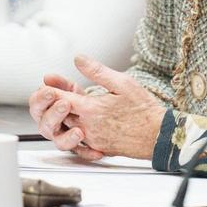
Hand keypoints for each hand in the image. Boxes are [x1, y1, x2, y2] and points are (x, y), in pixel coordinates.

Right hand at [29, 74, 97, 159]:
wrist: (101, 114)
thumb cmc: (82, 100)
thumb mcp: (73, 88)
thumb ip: (61, 83)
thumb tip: (48, 77)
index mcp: (48, 109)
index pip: (36, 105)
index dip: (41, 99)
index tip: (50, 92)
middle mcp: (54, 125)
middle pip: (44, 125)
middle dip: (53, 115)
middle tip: (64, 104)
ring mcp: (65, 137)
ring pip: (59, 142)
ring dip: (67, 137)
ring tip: (79, 132)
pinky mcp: (79, 148)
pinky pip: (81, 153)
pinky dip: (88, 152)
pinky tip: (97, 150)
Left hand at [34, 55, 166, 160]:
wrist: (158, 136)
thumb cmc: (144, 110)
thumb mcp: (122, 83)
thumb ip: (97, 71)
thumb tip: (79, 59)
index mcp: (91, 109)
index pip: (60, 98)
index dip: (51, 89)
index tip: (47, 82)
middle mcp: (87, 126)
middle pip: (59, 114)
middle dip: (53, 103)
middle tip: (50, 91)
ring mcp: (92, 139)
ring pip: (67, 127)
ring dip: (62, 116)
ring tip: (64, 105)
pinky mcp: (98, 147)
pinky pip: (78, 139)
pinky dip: (74, 128)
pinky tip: (79, 120)